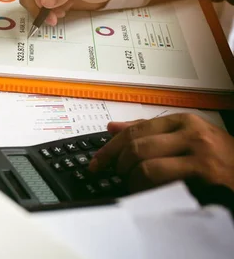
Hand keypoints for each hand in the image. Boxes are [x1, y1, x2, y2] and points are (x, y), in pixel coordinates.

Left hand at [89, 114, 233, 191]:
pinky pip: (161, 180)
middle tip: (118, 177)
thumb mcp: (189, 139)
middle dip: (119, 165)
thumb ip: (151, 132)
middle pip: (136, 146)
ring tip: (137, 188)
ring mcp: (199, 153)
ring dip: (133, 181)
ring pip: (145, 163)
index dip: (110, 148)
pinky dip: (148, 190)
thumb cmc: (222, 161)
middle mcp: (191, 132)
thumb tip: (112, 128)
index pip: (135, 129)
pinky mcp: (204, 173)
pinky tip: (150, 195)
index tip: (96, 163)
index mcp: (184, 121)